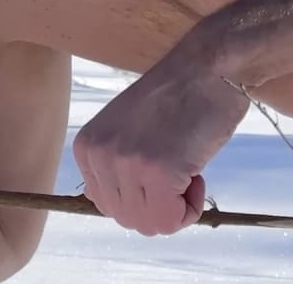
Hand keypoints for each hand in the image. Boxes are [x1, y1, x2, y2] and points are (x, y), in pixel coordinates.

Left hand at [72, 38, 248, 235]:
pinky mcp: (157, 171)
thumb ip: (114, 165)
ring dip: (177, 208)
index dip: (141, 197)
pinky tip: (197, 172)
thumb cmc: (176, 98)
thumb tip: (107, 202)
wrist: (207, 67)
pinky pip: (172, 220)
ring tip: (186, 169)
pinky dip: (191, 208)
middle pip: (127, 219)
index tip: (161, 170)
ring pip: (150, 224)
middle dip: (159, 207)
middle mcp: (98, 156)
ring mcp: (125, 164)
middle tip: (178, 172)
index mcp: (86, 147)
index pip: (105, 204)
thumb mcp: (126, 131)